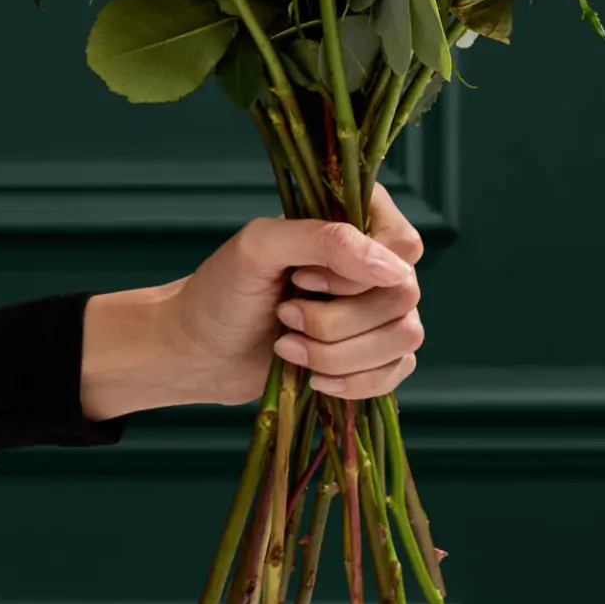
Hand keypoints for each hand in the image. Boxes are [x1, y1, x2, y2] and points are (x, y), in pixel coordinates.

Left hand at [80, 184, 424, 419]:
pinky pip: (397, 372)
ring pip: (405, 337)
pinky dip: (354, 382)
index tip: (303, 278)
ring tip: (288, 345)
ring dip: (340, 353)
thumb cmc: (220, 291)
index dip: (360, 272)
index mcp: (353, 221)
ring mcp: (376, 312)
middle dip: (338, 320)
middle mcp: (373, 264)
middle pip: (404, 296)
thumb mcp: (260, 247)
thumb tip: (394, 269)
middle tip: (285, 315)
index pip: (404, 244)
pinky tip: (313, 378)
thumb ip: (325, 240)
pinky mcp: (372, 355)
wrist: (199, 351)